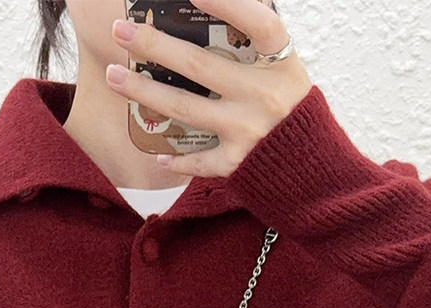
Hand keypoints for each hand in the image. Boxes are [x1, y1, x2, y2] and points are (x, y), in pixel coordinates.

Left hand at [106, 0, 312, 177]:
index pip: (258, 24)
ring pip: (186, 108)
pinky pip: (198, 160)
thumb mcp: (286, 72)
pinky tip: (156, 152)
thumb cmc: (295, 113)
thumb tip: (215, 15)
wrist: (315, 169)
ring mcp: (249, 131)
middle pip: (200, 66)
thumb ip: (256, 48)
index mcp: (282, 64)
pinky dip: (176, 159)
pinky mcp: (238, 163)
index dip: (228, 5)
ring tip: (114, 77)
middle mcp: (264, 95)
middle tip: (121, 31)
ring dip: (145, 92)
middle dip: (155, 45)